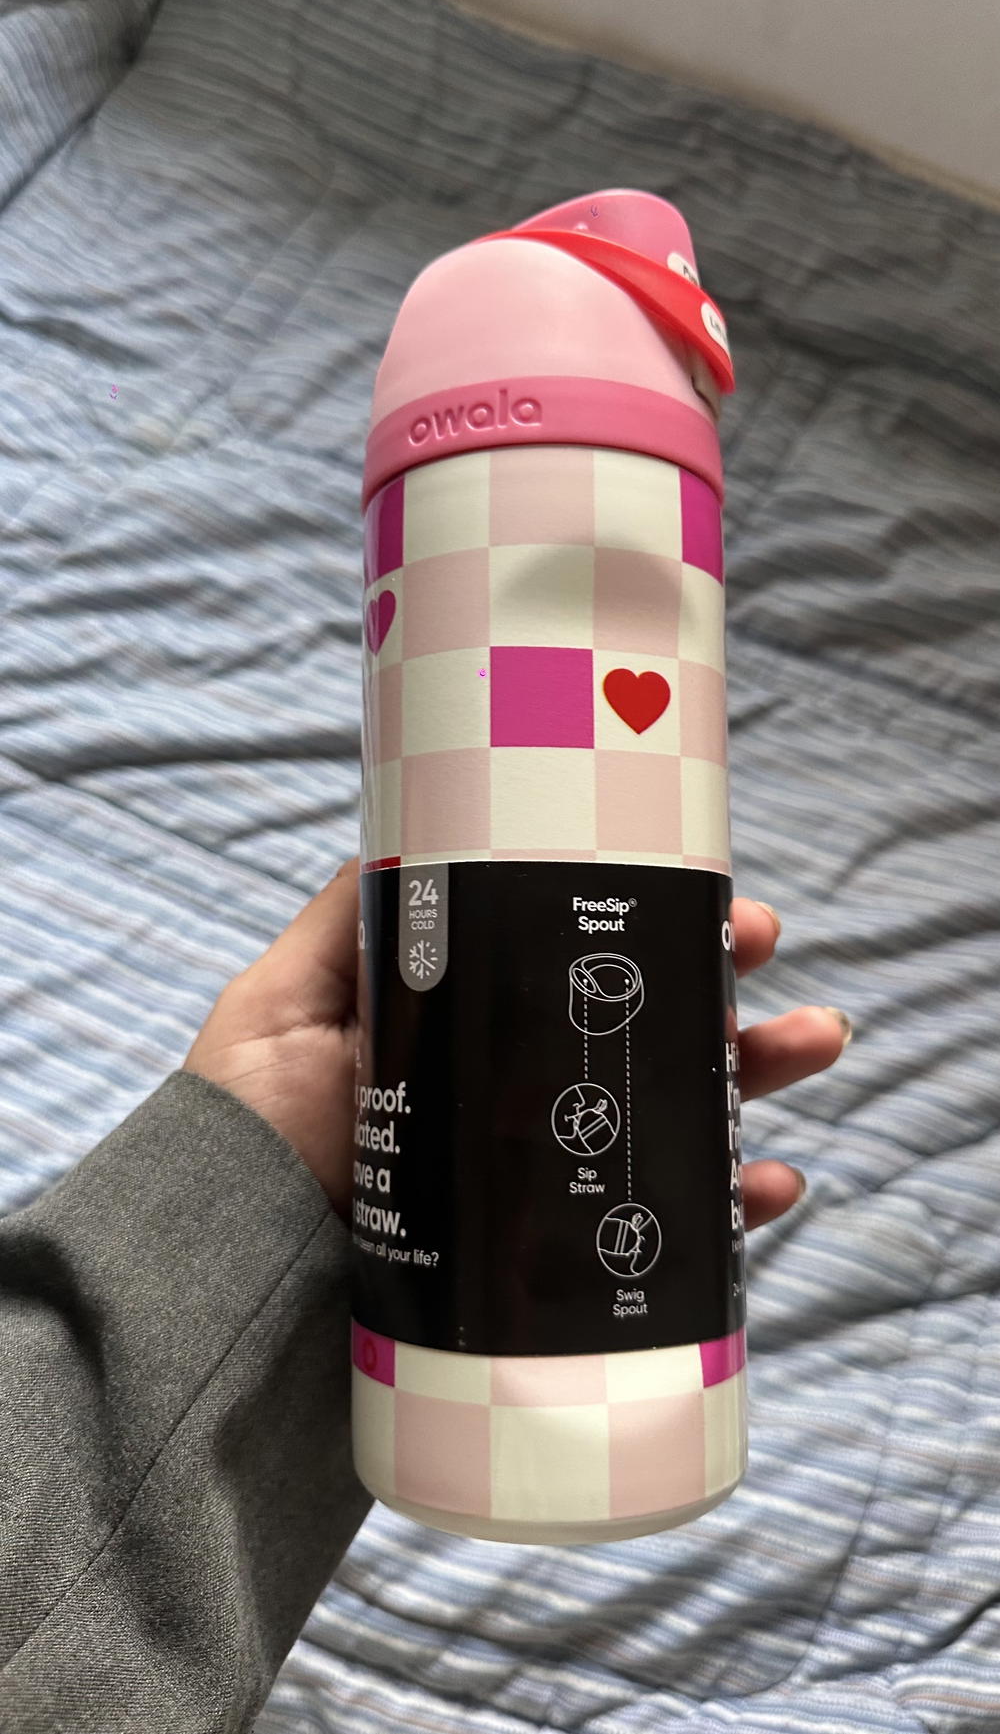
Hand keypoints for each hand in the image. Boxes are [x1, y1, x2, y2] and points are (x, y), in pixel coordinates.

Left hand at [185, 859, 849, 1227]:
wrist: (231, 1267)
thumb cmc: (251, 1128)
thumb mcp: (287, 998)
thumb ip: (351, 918)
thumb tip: (412, 821)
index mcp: (473, 1031)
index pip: (582, 973)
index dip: (655, 933)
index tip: (715, 905)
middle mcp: (514, 1100)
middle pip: (647, 1041)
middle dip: (728, 999)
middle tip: (771, 966)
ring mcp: (539, 1182)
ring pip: (676, 1123)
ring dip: (757, 1079)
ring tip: (817, 1043)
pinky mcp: (551, 1266)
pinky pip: (665, 1236)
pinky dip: (730, 1210)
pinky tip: (771, 1184)